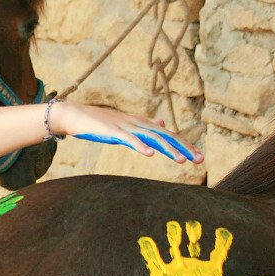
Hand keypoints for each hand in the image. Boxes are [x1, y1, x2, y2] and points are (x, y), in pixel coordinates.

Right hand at [51, 103, 202, 162]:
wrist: (75, 115)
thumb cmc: (98, 123)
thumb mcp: (125, 124)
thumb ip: (144, 126)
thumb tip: (161, 122)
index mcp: (141, 122)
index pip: (167, 134)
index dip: (184, 144)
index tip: (199, 157)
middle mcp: (137, 122)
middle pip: (165, 135)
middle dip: (183, 147)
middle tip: (200, 159)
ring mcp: (125, 126)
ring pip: (151, 137)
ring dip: (167, 148)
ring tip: (181, 160)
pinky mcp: (112, 131)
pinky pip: (129, 139)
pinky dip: (140, 146)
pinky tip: (151, 154)